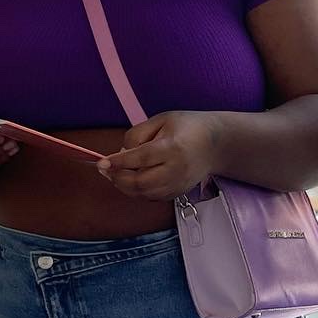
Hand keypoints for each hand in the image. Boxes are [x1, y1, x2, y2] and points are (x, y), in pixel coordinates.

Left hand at [96, 111, 220, 200]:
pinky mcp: (178, 193)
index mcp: (172, 148)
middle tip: (106, 169)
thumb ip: (137, 134)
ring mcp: (178, 184)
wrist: (216, 144)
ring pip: (144, 194)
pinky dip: (137, 192)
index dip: (119, 162)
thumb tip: (121, 153)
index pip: (141, 158)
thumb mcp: (161, 120)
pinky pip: (152, 197)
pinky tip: (131, 180)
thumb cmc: (187, 127)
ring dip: (124, 187)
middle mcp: (176, 170)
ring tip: (115, 174)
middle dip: (118, 178)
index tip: (102, 163)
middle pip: (141, 182)